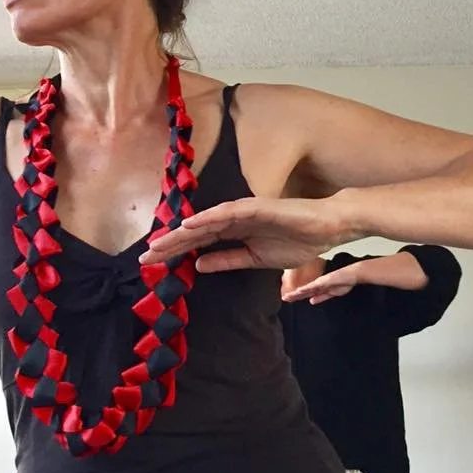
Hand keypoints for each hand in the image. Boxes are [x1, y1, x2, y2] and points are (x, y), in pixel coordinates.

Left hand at [137, 197, 352, 272]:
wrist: (326, 230)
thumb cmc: (296, 241)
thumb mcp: (255, 259)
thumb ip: (227, 260)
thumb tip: (199, 265)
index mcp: (233, 233)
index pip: (197, 243)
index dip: (175, 252)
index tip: (152, 264)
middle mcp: (232, 220)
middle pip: (194, 232)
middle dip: (170, 244)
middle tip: (145, 257)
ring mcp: (243, 211)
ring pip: (205, 222)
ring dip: (182, 232)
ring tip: (159, 243)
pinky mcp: (256, 207)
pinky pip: (227, 213)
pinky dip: (208, 218)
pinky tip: (190, 225)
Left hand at [281, 262, 360, 303]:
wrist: (352, 275)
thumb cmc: (344, 282)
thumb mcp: (331, 294)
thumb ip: (321, 297)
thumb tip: (311, 301)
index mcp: (318, 288)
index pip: (304, 293)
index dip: (296, 297)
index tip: (288, 299)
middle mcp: (317, 284)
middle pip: (303, 291)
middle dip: (293, 295)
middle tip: (284, 299)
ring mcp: (320, 282)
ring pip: (305, 288)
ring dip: (296, 293)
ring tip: (288, 296)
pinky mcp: (324, 280)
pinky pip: (314, 285)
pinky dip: (307, 288)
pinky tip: (299, 291)